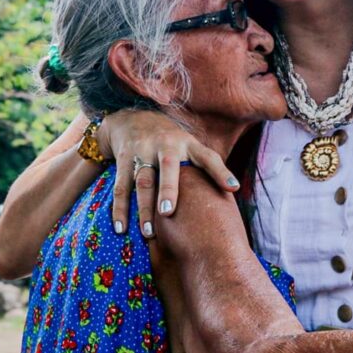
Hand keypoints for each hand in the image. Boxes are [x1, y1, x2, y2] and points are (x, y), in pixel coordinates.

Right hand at [104, 110, 237, 238]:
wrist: (132, 119)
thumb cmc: (171, 142)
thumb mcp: (190, 147)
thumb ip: (208, 166)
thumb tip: (233, 191)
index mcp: (188, 144)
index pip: (208, 157)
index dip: (221, 172)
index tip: (233, 188)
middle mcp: (166, 145)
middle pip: (168, 167)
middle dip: (168, 189)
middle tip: (168, 212)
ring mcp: (142, 150)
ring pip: (142, 181)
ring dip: (143, 207)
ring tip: (148, 232)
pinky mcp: (124, 159)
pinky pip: (121, 187)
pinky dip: (119, 209)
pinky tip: (121, 228)